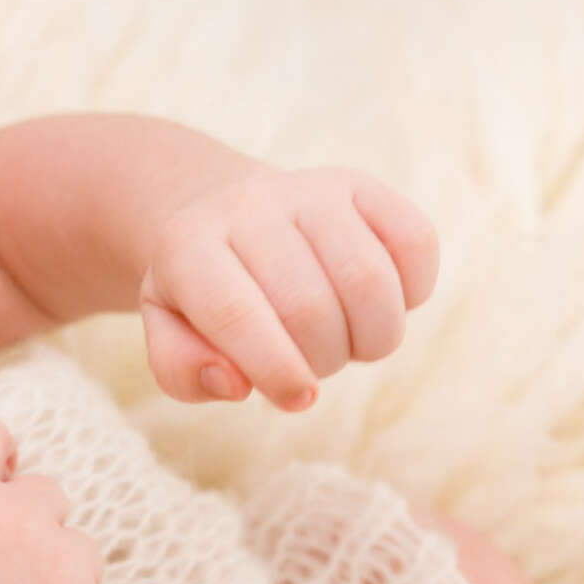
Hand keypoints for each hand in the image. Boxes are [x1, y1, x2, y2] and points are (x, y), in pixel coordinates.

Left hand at [136, 166, 438, 410]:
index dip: (275, 369)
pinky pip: (415, 242)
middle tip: (312, 365)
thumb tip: (234, 382)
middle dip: (322, 360)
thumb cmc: (199, 295)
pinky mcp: (362, 185)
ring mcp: (308, 189)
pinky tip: (378, 304)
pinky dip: (412, 293)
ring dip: (372, 337)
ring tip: (345, 341)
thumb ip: (183, 369)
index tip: (297, 398)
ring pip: (368, 279)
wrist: (224, 216)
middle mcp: (247, 205)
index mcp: (186, 244)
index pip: (235, 314)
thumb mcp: (167, 334)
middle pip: (309, 306)